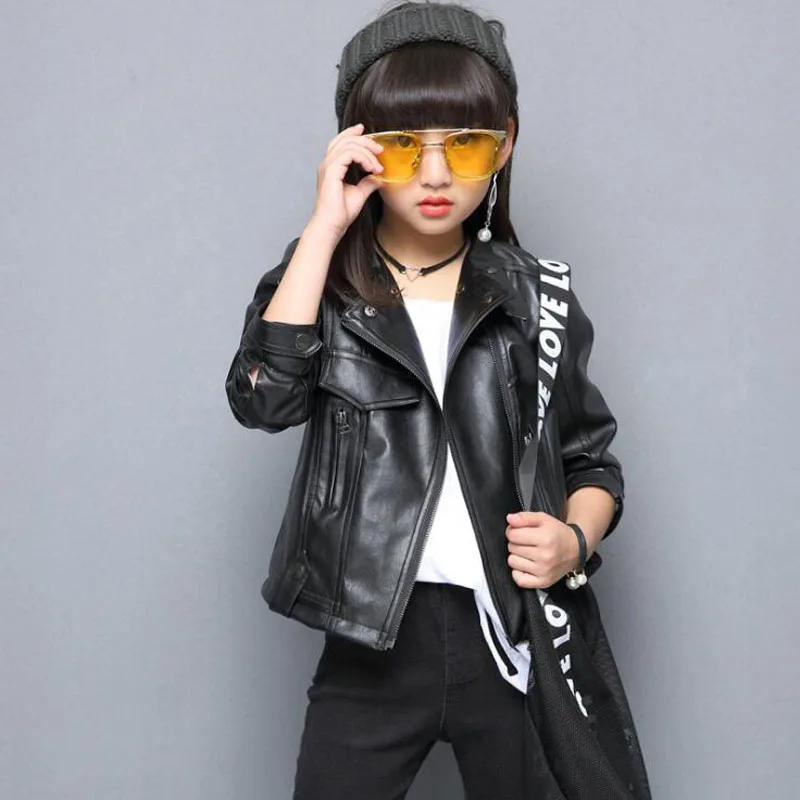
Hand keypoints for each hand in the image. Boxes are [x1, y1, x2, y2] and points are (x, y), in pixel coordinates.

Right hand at [309, 123, 384, 242]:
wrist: (332, 225)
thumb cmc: (340, 214)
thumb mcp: (359, 194)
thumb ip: (367, 183)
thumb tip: (378, 177)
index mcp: (332, 167)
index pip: (340, 142)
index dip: (352, 133)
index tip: (366, 132)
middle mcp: (327, 164)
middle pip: (345, 139)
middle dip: (366, 141)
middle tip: (380, 150)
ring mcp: (328, 166)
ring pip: (349, 144)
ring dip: (367, 152)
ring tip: (377, 166)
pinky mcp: (331, 170)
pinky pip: (349, 153)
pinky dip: (363, 158)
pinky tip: (371, 168)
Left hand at [505, 511, 580, 589]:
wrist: (574, 549)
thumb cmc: (557, 533)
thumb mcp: (543, 519)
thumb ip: (524, 517)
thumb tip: (510, 519)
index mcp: (545, 538)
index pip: (512, 535)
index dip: (513, 531)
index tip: (520, 531)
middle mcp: (545, 556)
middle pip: (511, 548)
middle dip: (516, 543)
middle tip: (528, 542)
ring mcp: (544, 571)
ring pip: (512, 562)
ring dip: (517, 556)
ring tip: (529, 553)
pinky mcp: (543, 582)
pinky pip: (519, 580)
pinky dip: (519, 572)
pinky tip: (527, 565)